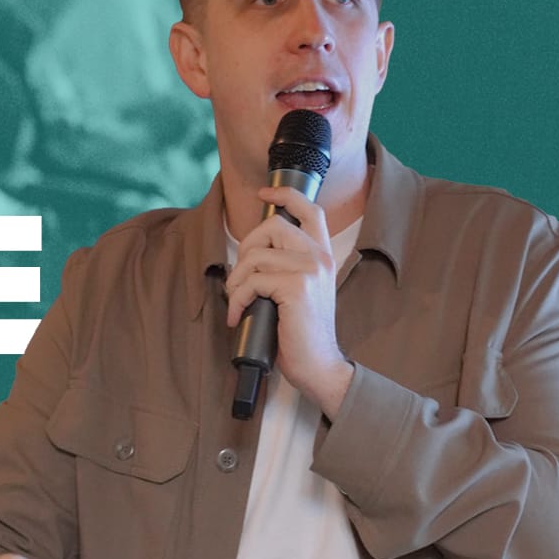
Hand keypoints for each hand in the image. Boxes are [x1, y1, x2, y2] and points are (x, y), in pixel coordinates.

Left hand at [222, 186, 355, 416]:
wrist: (319, 364)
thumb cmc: (301, 331)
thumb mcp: (298, 290)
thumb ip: (285, 266)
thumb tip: (250, 254)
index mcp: (322, 255)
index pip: (310, 210)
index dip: (285, 194)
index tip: (263, 194)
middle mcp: (320, 257)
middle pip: (272, 225)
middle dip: (244, 248)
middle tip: (239, 277)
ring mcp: (310, 270)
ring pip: (256, 255)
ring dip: (236, 279)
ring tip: (237, 300)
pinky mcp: (296, 287)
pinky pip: (252, 281)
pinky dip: (237, 298)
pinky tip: (239, 315)